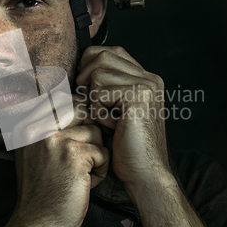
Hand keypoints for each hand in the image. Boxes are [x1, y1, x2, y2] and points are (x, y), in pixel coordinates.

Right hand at [10, 92, 109, 226]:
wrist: (37, 223)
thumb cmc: (41, 190)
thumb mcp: (33, 152)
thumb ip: (47, 128)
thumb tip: (75, 106)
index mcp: (27, 126)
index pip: (61, 100)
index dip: (78, 115)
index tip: (78, 136)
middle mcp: (38, 128)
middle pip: (81, 108)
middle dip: (89, 130)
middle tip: (84, 152)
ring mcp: (56, 140)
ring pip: (95, 131)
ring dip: (95, 154)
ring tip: (82, 172)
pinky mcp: (74, 155)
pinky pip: (102, 152)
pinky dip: (100, 169)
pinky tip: (85, 183)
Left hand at [76, 46, 170, 193]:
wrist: (146, 174)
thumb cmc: (127, 148)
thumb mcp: (115, 112)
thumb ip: (107, 89)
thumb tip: (77, 74)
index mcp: (146, 79)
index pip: (110, 51)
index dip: (90, 66)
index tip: (85, 90)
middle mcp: (149, 77)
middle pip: (100, 55)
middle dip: (86, 78)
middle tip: (93, 106)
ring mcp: (146, 85)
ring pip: (97, 72)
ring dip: (93, 98)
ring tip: (107, 119)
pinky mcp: (138, 96)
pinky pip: (99, 92)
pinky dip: (98, 112)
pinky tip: (113, 128)